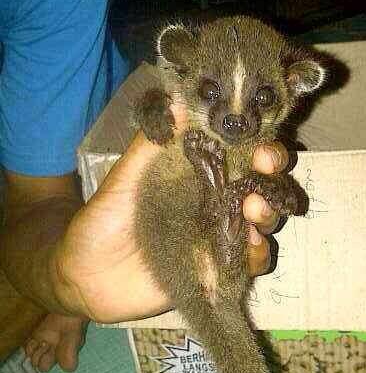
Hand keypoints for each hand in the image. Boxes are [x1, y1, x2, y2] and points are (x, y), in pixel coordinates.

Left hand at [53, 102, 288, 322]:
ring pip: (263, 223)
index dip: (261, 149)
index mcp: (201, 176)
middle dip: (272, 179)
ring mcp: (221, 237)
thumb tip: (180, 97)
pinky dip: (257, 255)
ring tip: (253, 210)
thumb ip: (153, 142)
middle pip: (263, 188)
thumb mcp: (125, 177)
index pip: (243, 157)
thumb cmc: (104, 220)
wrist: (88, 275)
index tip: (261, 147)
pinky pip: (250, 263)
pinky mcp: (218, 271)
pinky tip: (249, 247)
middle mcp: (218, 203)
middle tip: (264, 173)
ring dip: (267, 214)